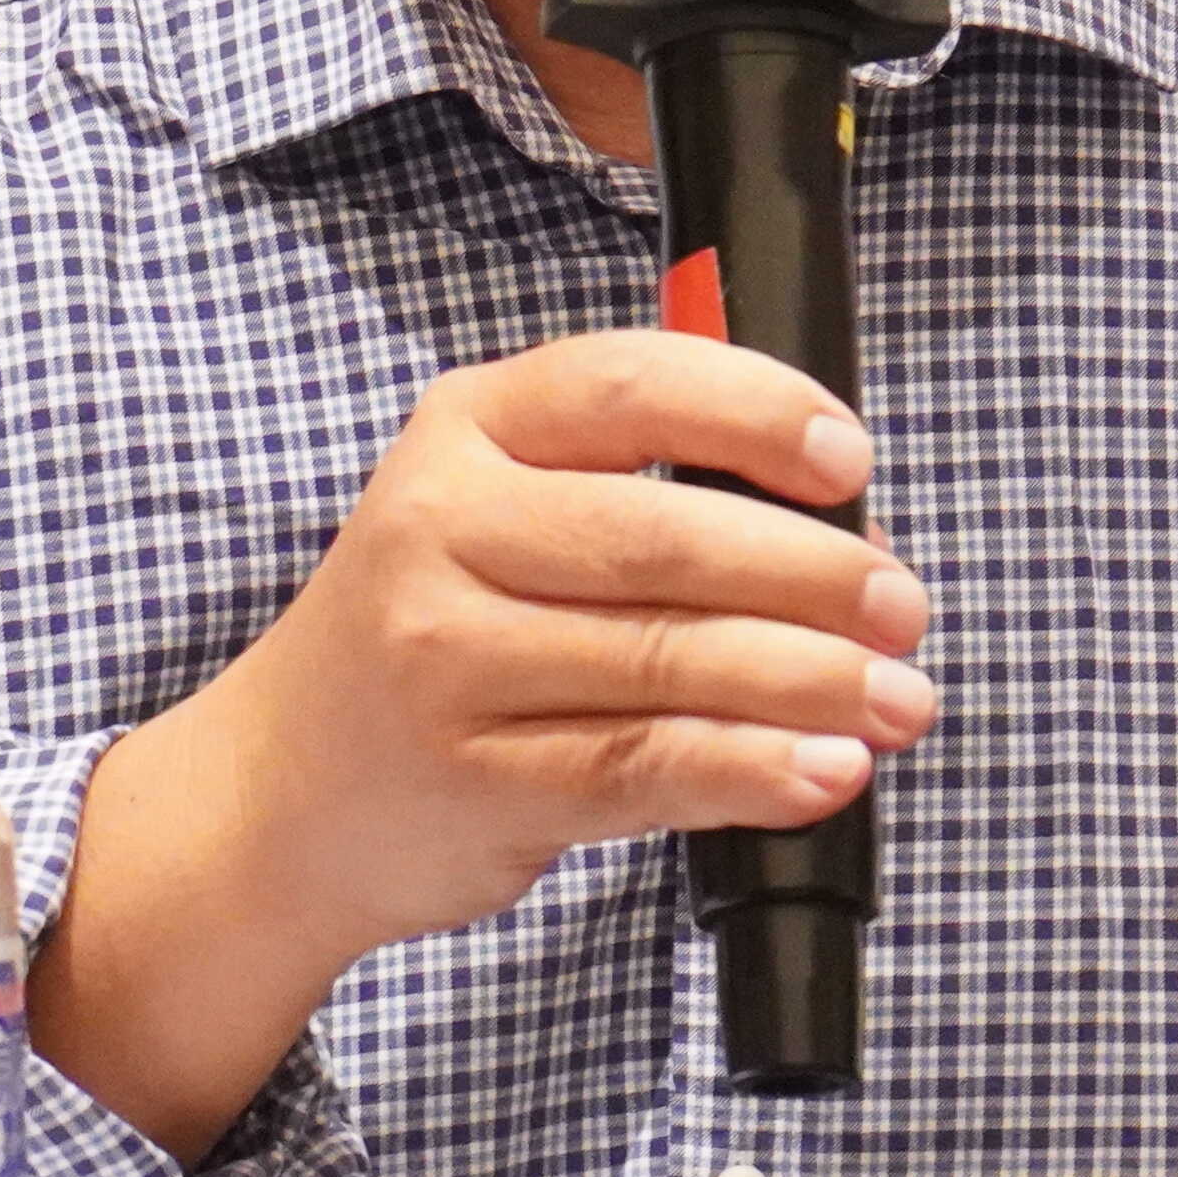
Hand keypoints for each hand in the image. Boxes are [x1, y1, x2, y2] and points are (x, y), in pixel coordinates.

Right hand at [182, 329, 932, 951]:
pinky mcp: (472, 778)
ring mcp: (446, 659)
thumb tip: (842, 528)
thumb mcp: (491, 512)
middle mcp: (440, 529)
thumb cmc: (430, 632)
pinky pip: (640, 767)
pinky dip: (749, 771)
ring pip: (666, 662)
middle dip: (814, 573)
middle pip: (662, 537)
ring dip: (811, 683)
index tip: (849, 461)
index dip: (756, 413)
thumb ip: (632, 491)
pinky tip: (822, 770)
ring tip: (897, 699)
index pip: (627, 386)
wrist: (274, 790)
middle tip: (903, 605)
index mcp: (464, 429)